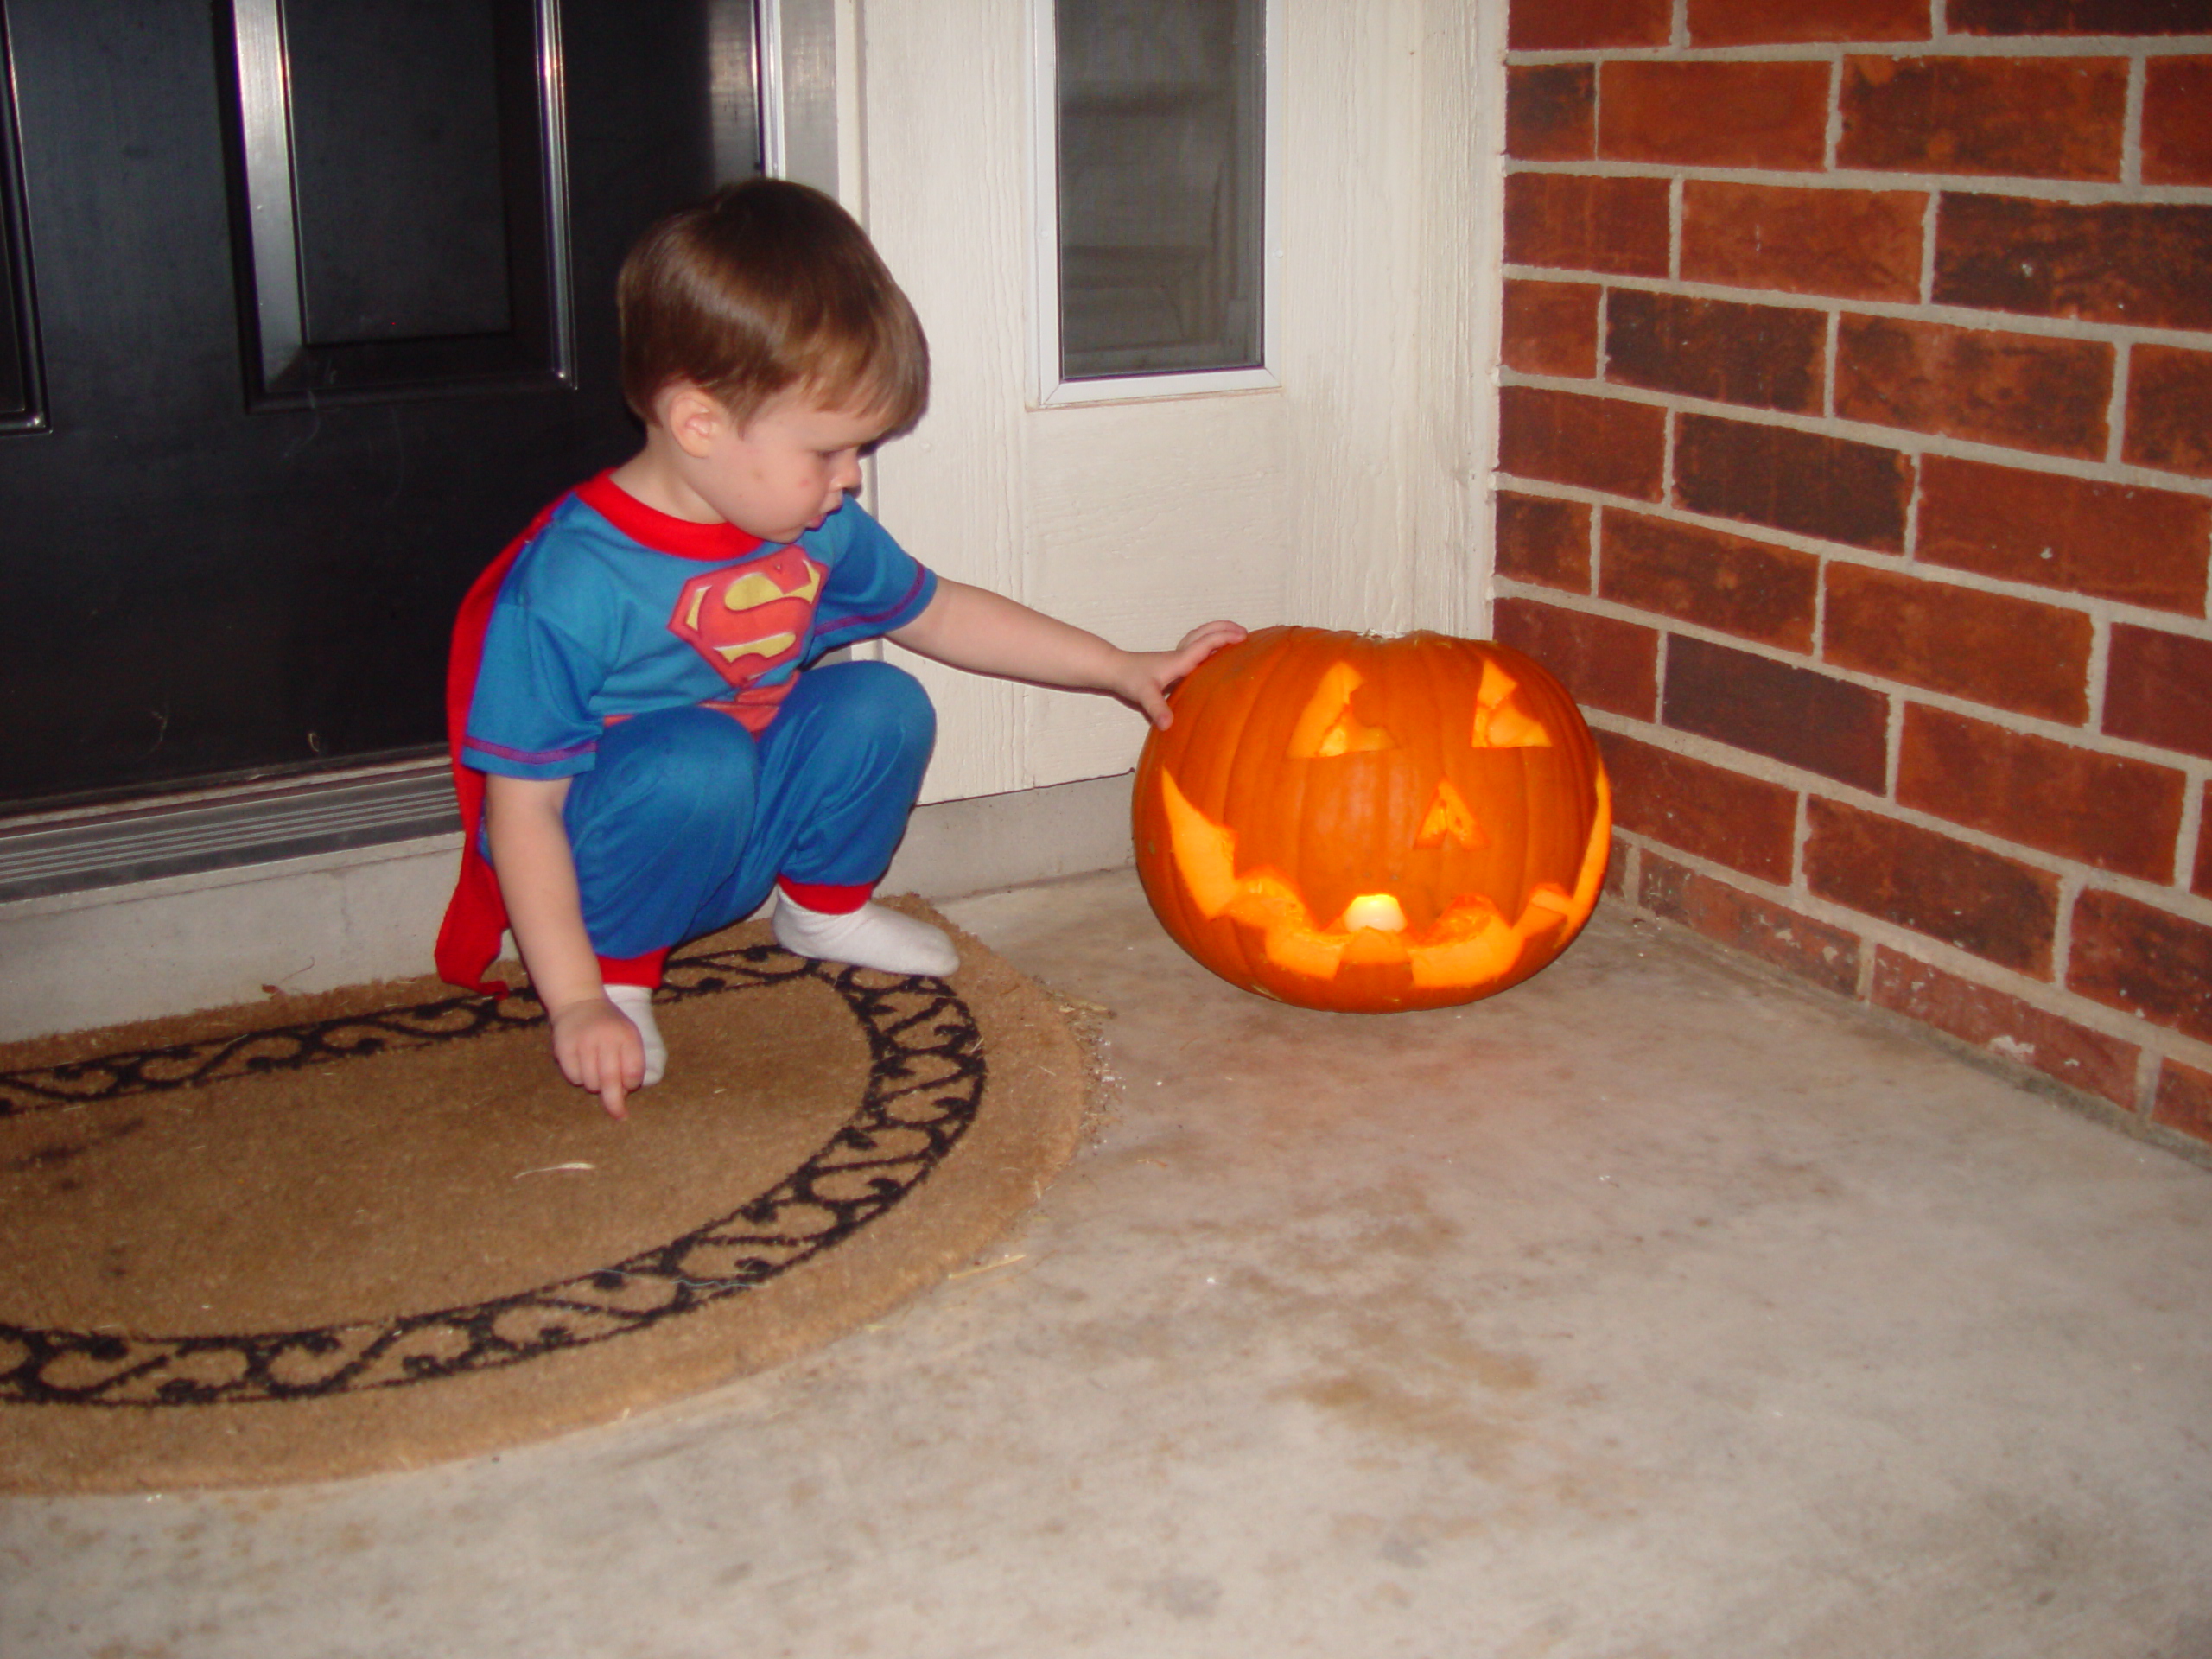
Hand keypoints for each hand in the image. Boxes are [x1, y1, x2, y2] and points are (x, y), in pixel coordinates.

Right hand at [547, 995, 645, 1118]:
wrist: (578, 1002)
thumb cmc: (609, 1026)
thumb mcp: (628, 1035)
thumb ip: (631, 1062)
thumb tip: (623, 1096)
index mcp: (626, 1034)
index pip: (634, 1070)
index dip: (632, 1084)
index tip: (629, 1085)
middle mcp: (605, 1037)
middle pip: (611, 1080)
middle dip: (615, 1103)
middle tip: (619, 1116)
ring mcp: (582, 1042)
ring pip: (591, 1083)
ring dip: (595, 1085)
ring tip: (595, 1068)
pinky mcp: (563, 1048)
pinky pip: (574, 1078)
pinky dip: (579, 1078)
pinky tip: (581, 1064)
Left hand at [1119, 620, 1246, 728]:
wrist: (1114, 669)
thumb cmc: (1129, 680)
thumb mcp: (1144, 696)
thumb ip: (1157, 709)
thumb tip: (1169, 724)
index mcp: (1180, 660)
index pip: (1206, 643)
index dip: (1225, 638)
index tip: (1243, 637)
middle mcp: (1180, 655)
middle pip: (1205, 633)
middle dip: (1225, 628)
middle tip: (1244, 632)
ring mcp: (1175, 657)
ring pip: (1200, 637)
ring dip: (1216, 632)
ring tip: (1233, 637)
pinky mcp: (1171, 662)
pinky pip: (1194, 646)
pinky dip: (1207, 643)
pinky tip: (1210, 655)